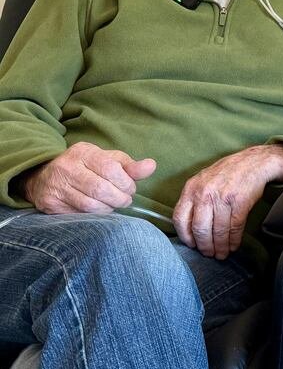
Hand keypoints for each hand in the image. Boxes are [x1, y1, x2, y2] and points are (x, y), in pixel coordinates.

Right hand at [22, 142, 155, 213]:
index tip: (131, 188)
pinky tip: (99, 211)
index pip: (111, 169)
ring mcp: (56, 187)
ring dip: (109, 209)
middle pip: (101, 189)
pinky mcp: (50, 204)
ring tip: (113, 205)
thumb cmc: (84, 168)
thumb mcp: (106, 160)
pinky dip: (95, 216)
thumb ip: (130, 165)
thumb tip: (151, 166)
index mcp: (83, 152)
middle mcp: (66, 168)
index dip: (126, 183)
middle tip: (125, 200)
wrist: (44, 177)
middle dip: (120, 198)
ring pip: (91, 205)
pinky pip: (79, 215)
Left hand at [172, 143, 282, 258]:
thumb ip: (194, 199)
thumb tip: (189, 227)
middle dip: (204, 246)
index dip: (185, 236)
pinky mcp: (240, 201)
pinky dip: (234, 240)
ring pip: (218, 230)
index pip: (180, 218)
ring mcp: (223, 197)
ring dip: (220, 246)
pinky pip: (234, 227)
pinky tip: (233, 246)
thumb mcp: (203, 180)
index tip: (192, 245)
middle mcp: (205, 193)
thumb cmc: (228, 173)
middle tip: (208, 254)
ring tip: (221, 254)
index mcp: (191, 188)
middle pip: (199, 228)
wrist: (254, 162)